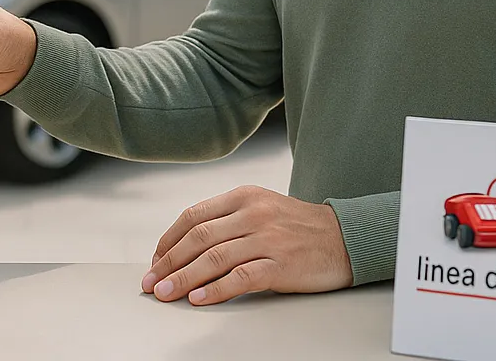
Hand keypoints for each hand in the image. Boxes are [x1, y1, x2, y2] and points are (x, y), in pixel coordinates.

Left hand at [141, 186, 352, 305]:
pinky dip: (215, 290)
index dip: (169, 240)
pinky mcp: (281, 264)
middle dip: (169, 262)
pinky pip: (240, 277)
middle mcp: (253, 214)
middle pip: (198, 238)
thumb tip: (186, 244)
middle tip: (151, 281)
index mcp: (243, 196)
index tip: (155, 260)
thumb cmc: (298, 227)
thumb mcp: (261, 207)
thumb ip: (228, 219)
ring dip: (183, 278)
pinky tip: (198, 299)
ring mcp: (267, 238)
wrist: (344, 238)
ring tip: (165, 293)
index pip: (194, 216)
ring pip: (214, 258)